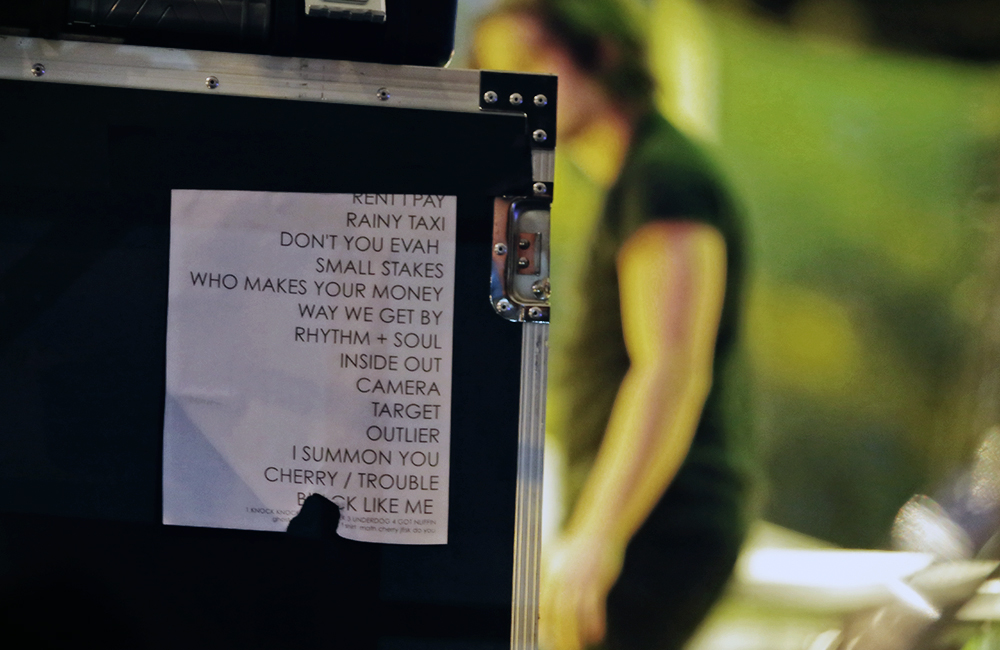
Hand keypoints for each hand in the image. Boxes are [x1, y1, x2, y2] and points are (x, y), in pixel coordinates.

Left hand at [538, 532, 625, 649]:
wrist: (599, 530)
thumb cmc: (577, 546)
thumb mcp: (554, 555)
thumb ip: (544, 573)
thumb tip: (536, 595)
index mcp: (548, 573)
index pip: (541, 605)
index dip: (542, 624)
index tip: (544, 640)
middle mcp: (560, 577)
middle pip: (555, 614)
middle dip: (557, 636)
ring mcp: (578, 579)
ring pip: (573, 615)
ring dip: (575, 635)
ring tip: (578, 647)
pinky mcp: (596, 581)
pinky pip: (593, 608)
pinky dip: (594, 624)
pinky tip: (596, 635)